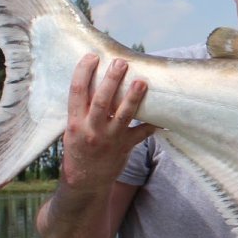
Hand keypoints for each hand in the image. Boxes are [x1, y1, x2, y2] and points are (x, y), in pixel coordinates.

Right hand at [59, 54, 156, 192]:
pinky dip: (153, 125)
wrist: (85, 181)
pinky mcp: (124, 147)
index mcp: (75, 122)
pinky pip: (141, 134)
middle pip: (102, 100)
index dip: (83, 72)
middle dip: (112, 80)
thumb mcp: (73, 129)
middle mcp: (91, 129)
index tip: (92, 57)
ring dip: (134, 98)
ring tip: (143, 82)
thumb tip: (95, 82)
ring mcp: (109, 139)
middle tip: (121, 62)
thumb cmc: (79, 149)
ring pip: (123, 115)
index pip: (76, 92)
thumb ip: (83, 110)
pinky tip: (163, 117)